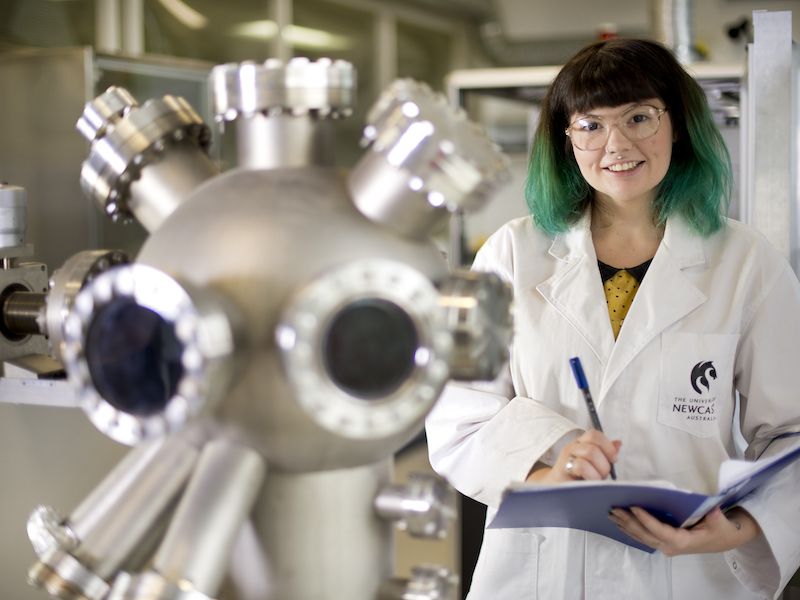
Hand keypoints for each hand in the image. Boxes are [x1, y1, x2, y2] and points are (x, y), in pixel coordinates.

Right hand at [526, 430, 620, 483]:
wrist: (555, 490)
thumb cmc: (578, 478)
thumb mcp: (594, 464)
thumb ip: (606, 454)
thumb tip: (618, 443)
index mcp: (580, 443)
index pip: (594, 435)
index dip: (607, 446)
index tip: (613, 459)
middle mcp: (571, 448)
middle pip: (593, 448)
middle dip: (603, 465)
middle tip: (602, 475)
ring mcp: (564, 460)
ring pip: (587, 457)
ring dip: (596, 473)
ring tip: (594, 482)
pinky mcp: (561, 473)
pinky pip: (580, 468)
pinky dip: (590, 478)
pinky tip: (588, 485)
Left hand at [608, 506, 760, 554]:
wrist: (723, 539)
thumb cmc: (720, 529)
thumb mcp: (721, 523)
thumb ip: (715, 517)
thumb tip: (711, 510)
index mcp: (683, 542)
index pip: (661, 531)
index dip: (647, 520)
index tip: (634, 507)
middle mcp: (671, 547)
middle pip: (646, 534)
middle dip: (629, 521)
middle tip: (614, 508)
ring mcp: (665, 547)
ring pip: (642, 537)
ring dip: (625, 525)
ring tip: (611, 513)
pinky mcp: (662, 543)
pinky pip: (643, 537)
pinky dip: (630, 529)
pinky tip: (619, 522)